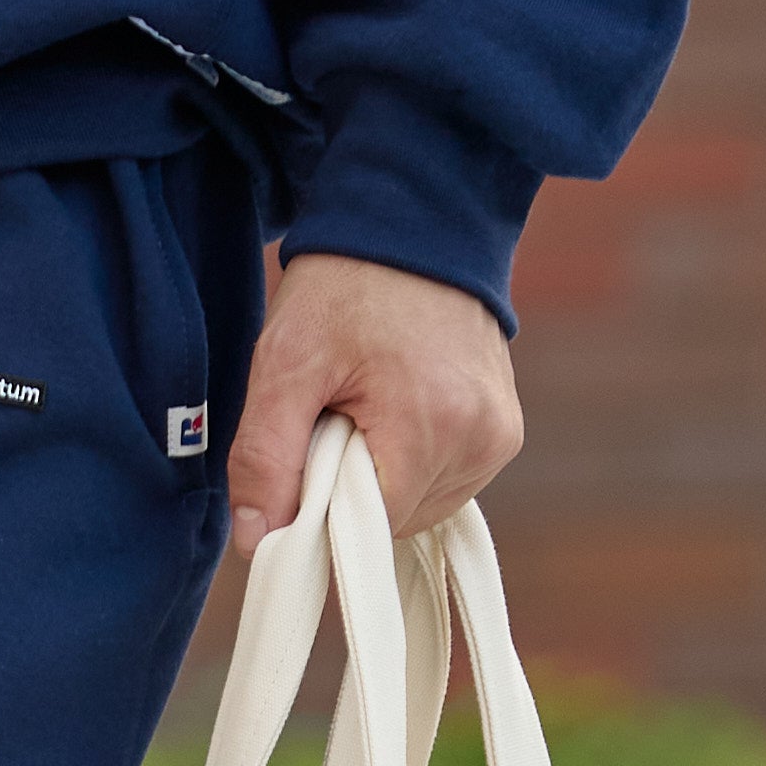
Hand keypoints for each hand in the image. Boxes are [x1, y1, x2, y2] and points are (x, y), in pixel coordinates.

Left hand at [227, 251, 520, 552]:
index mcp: (430, 428)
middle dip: (352, 490)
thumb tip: (259, 545)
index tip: (303, 461)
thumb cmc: (345, 284)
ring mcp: (500, 436)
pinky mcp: (505, 429)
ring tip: (368, 405)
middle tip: (333, 417)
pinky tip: (397, 407)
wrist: (413, 221)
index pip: (366, 532)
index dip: (322, 511)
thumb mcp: (284, 364)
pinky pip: (446, 480)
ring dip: (383, 477)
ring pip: (420, 506)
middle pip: (395, 522)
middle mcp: (481, 440)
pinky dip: (412, 461)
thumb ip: (264, 460)